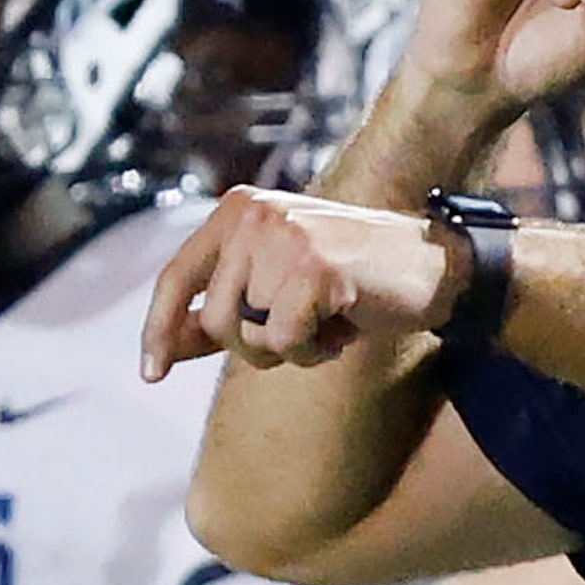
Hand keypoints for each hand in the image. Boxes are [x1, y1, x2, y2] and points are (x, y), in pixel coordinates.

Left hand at [139, 188, 467, 381]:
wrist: (433, 264)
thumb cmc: (354, 279)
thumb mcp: (278, 287)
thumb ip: (224, 309)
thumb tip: (163, 350)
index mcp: (237, 211)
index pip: (177, 278)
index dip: (158, 330)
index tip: (151, 374)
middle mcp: (252, 216)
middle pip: (216, 320)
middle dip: (257, 345)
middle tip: (305, 329)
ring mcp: (283, 240)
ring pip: (249, 335)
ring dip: (290, 348)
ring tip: (327, 321)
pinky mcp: (313, 270)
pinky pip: (288, 342)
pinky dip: (317, 350)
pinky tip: (345, 326)